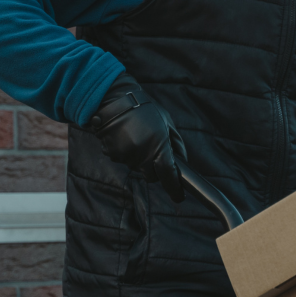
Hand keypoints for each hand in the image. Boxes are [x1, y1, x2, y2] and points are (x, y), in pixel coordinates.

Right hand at [90, 73, 186, 202]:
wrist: (113, 100)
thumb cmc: (144, 109)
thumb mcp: (167, 122)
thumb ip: (176, 144)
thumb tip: (182, 163)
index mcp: (159, 145)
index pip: (168, 175)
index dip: (175, 188)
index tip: (179, 196)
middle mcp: (143, 154)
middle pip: (152, 176)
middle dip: (155, 171)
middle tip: (155, 156)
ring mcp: (126, 156)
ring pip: (137, 168)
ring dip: (140, 159)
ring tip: (138, 138)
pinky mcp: (113, 155)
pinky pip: (124, 161)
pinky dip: (127, 154)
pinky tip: (126, 138)